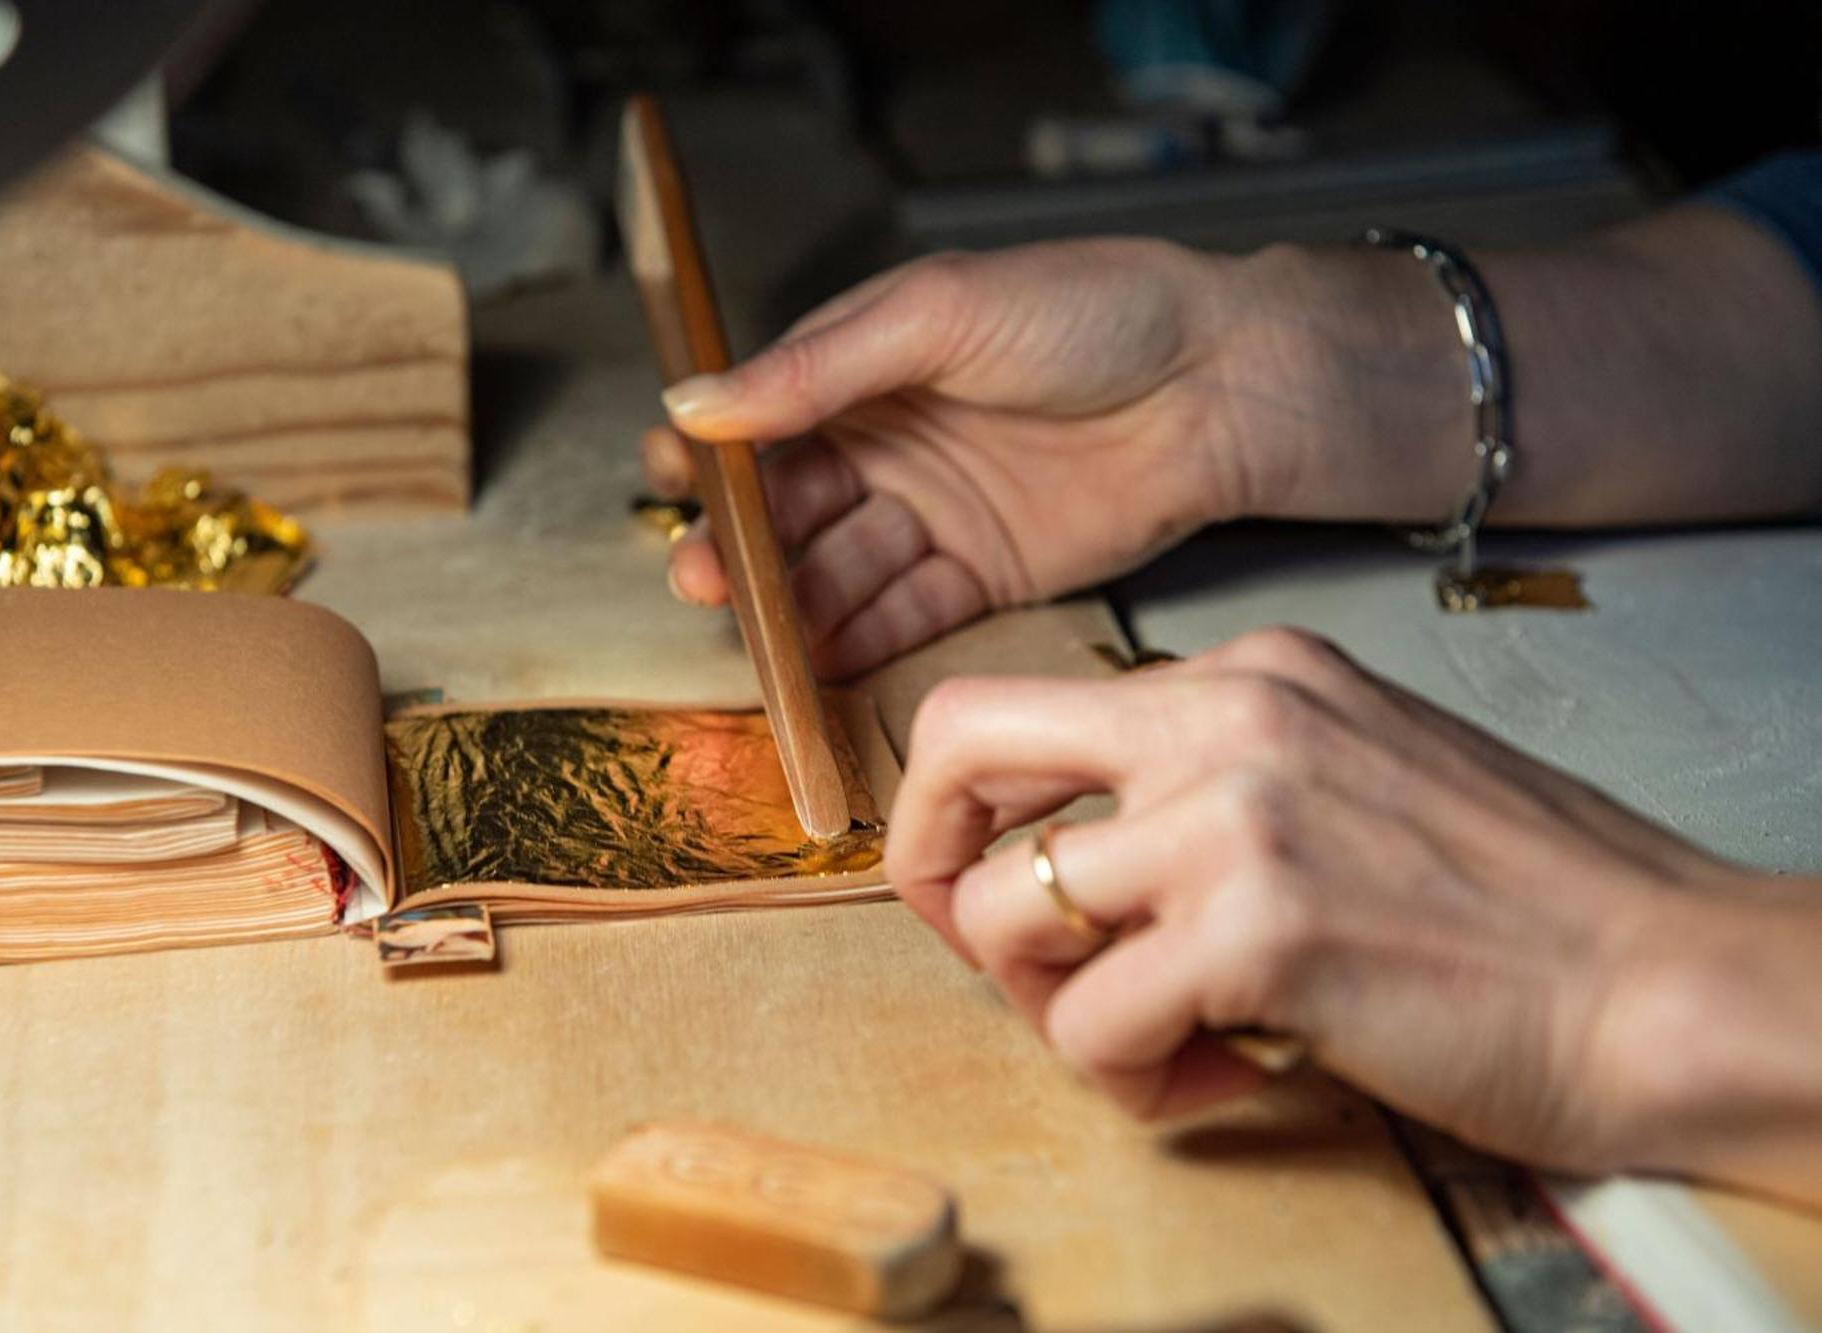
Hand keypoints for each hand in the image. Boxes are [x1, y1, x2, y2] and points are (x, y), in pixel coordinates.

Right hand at [643, 240, 1471, 676]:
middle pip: (793, 510)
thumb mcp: (940, 314)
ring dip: (792, 604)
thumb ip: (818, 368)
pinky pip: (904, 614)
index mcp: (867, 364)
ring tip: (753, 631)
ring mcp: (938, 514)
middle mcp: (892, 443)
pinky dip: (858, 638)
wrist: (1223, 380)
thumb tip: (697, 401)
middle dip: (744, 547)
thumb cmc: (1095, 311)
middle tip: (706, 578)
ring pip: (840, 570)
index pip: (765, 419)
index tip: (672, 484)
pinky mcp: (987, 575)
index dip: (715, 457)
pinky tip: (815, 659)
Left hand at [882, 627, 1821, 1202]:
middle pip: (958, 748)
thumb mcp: (1350, 775)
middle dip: (933, 873)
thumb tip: (1079, 858)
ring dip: (1055, 1008)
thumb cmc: (1520, 903)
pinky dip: (1135, 1082)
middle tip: (1012, 960)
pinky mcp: (1258, 931)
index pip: (1017, 705)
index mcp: (1248, 672)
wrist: (1665, 981)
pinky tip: (1223, 1080)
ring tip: (1160, 1042)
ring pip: (1004, 915)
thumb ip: (1213, 786)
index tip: (1000, 890)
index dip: (968, 813)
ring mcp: (1237, 814)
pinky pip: (1090, 1028)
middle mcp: (1226, 714)